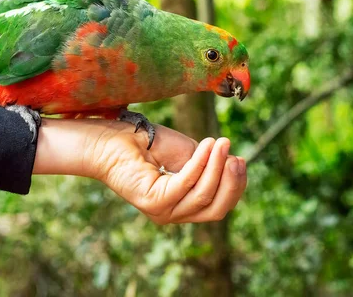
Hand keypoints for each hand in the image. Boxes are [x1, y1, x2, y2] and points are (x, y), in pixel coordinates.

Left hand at [33, 118, 246, 223]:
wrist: (112, 138)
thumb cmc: (147, 144)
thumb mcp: (188, 154)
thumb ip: (209, 165)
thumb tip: (235, 165)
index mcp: (183, 206)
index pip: (218, 207)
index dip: (234, 187)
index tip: (240, 160)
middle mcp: (173, 214)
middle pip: (216, 210)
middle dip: (231, 184)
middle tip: (236, 156)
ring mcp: (162, 212)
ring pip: (202, 197)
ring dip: (217, 167)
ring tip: (221, 143)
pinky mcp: (152, 202)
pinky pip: (185, 184)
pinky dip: (201, 164)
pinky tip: (208, 146)